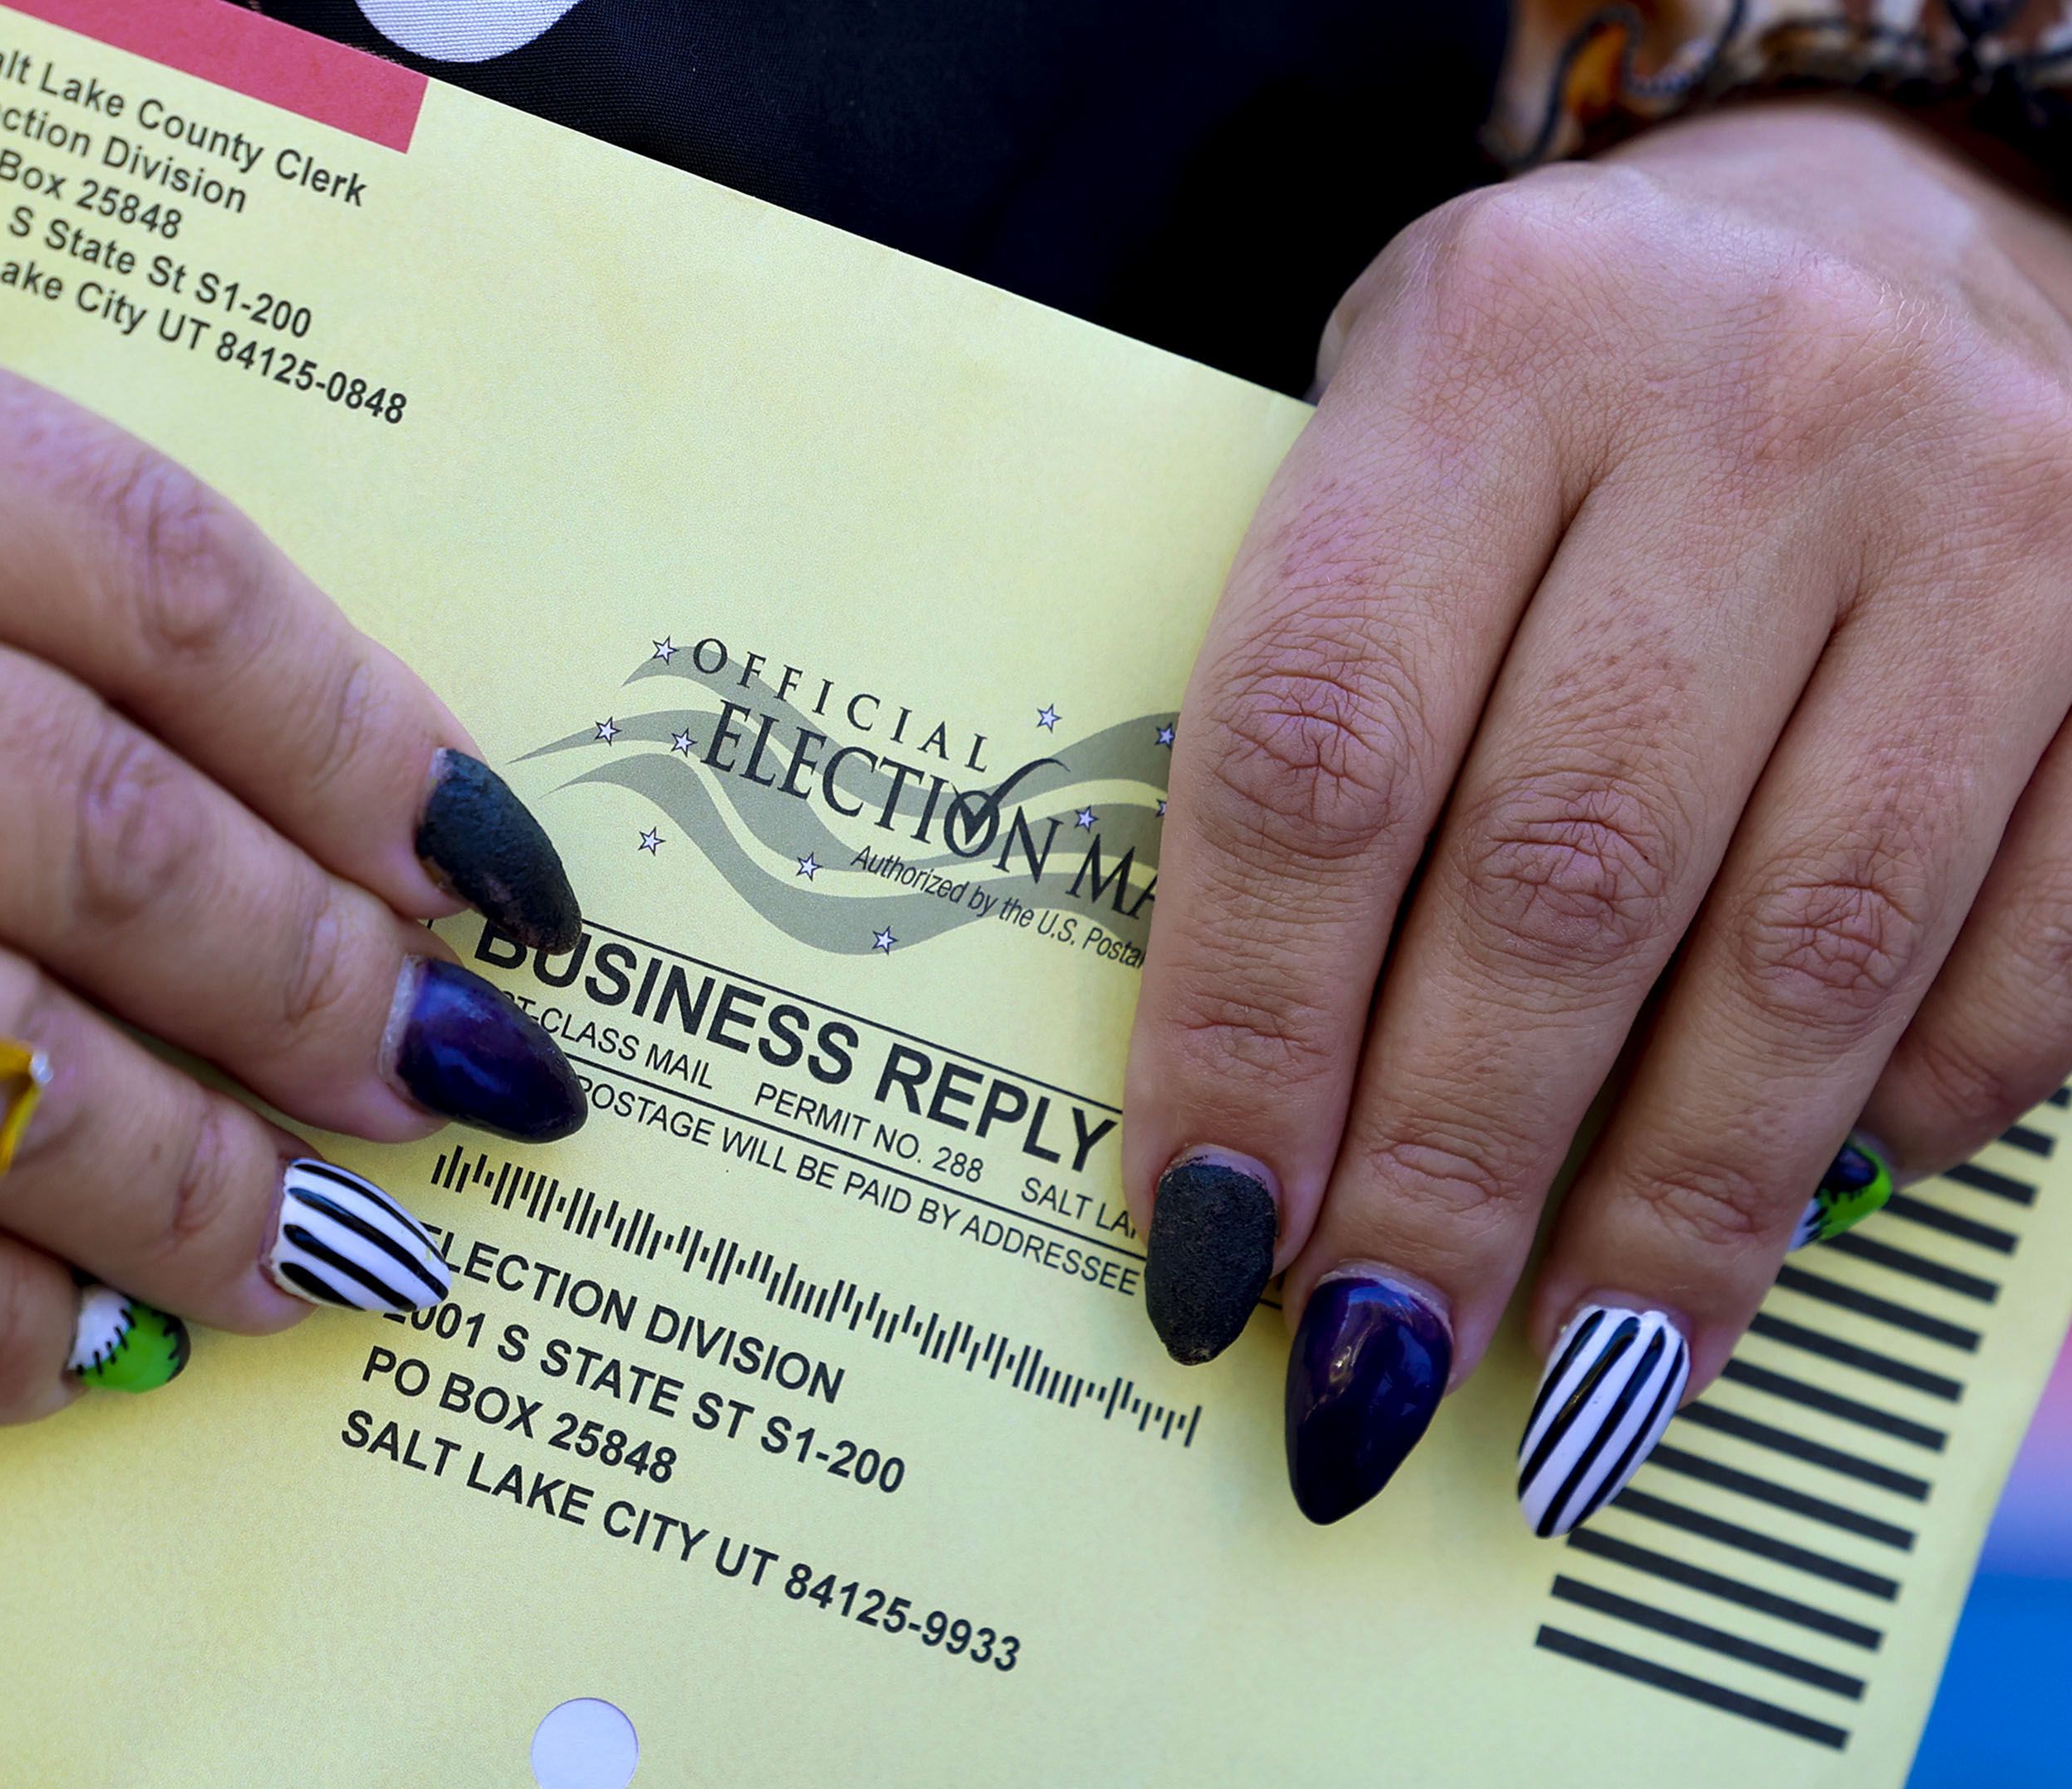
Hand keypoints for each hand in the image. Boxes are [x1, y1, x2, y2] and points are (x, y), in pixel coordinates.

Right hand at [0, 288, 584, 1418]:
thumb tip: (307, 786)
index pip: (192, 599)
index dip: (383, 748)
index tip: (492, 865)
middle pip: (163, 863)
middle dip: (347, 1000)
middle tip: (457, 1080)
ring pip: (53, 1095)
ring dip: (233, 1194)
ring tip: (349, 1245)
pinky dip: (5, 1338)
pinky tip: (93, 1345)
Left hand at [1124, 100, 2071, 1530]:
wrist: (1884, 214)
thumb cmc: (1573, 392)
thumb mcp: (1399, 456)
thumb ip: (1329, 719)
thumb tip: (1269, 1109)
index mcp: (1490, 349)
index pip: (1319, 747)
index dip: (1250, 1028)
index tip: (1202, 1239)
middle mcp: (1750, 406)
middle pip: (1560, 878)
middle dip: (1450, 1169)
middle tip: (1366, 1364)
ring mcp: (1985, 510)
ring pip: (1808, 948)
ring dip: (1673, 1213)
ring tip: (1572, 1387)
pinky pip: (2032, 949)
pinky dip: (1906, 1114)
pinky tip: (1793, 1209)